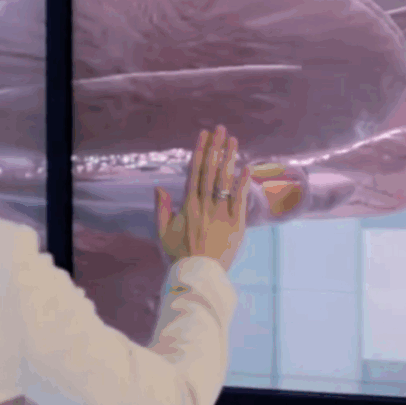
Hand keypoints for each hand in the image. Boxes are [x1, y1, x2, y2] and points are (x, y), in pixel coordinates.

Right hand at [154, 125, 250, 270]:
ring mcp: (221, 214)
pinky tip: (246, 166)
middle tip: (221, 129)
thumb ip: (162, 209)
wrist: (198, 275)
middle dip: (216, 148)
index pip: (194, 172)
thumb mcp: (163, 233)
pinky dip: (243, 183)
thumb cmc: (179, 256)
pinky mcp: (236, 225)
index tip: (204, 135)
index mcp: (188, 205)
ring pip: (225, 181)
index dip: (200, 152)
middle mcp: (204, 205)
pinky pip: (240, 200)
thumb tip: (159, 187)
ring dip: (229, 159)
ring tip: (234, 140)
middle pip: (211, 171)